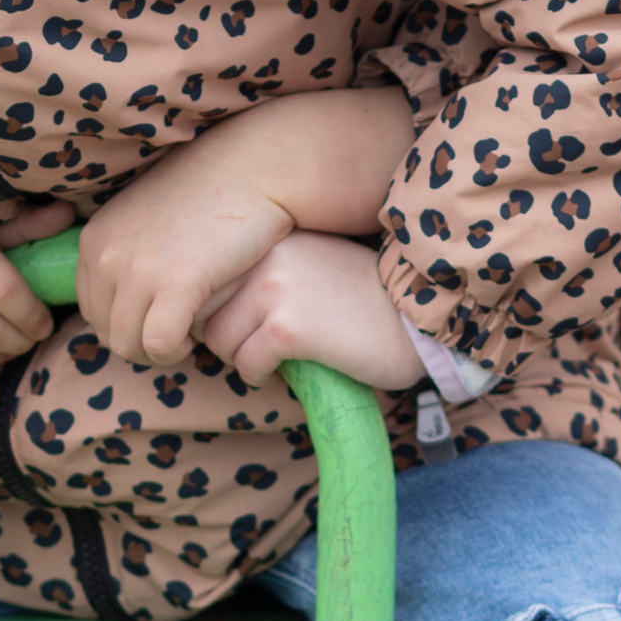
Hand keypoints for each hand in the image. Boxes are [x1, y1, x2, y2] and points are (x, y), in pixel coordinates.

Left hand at [77, 88, 416, 368]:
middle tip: (176, 334)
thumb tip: (122, 291)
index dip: (124, 323)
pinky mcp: (175, 284)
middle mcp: (106, 255)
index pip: (90, 310)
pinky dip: (174, 351)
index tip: (157, 318)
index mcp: (94, 239)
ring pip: (128, 346)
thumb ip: (126, 251)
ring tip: (187, 338)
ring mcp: (137, 269)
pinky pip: (159, 345)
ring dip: (158, 352)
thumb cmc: (209, 194)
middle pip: (107, 332)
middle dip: (140, 343)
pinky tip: (196, 338)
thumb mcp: (146, 217)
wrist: (252, 168)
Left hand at [200, 232, 429, 395]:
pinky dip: (264, 378)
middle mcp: (268, 258)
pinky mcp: (287, 328)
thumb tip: (204, 313)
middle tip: (267, 348)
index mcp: (272, 242)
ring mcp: (275, 290)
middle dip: (231, 341)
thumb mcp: (309, 267)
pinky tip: (293, 371)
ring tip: (282, 359)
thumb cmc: (363, 303)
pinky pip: (247, 365)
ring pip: (220, 343)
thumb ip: (264, 275)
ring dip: (246, 360)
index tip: (248, 327)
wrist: (416, 321)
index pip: (209, 284)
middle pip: (207, 316)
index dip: (221, 314)